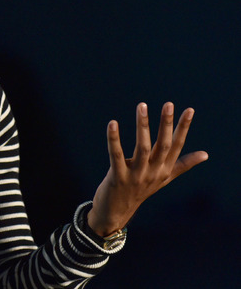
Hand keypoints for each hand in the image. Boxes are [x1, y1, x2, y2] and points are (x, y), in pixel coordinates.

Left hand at [88, 102, 208, 236]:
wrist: (117, 213)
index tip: (189, 110)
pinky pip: (116, 156)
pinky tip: (112, 123)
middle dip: (166, 124)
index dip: (183, 128)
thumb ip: (182, 165)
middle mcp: (153, 173)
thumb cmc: (140, 191)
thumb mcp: (163, 178)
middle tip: (169, 104)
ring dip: (142, 126)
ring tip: (142, 105)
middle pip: (162, 145)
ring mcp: (136, 176)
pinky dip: (114, 139)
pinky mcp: (118, 178)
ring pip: (142, 148)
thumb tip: (205, 154)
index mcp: (164, 170)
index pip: (177, 146)